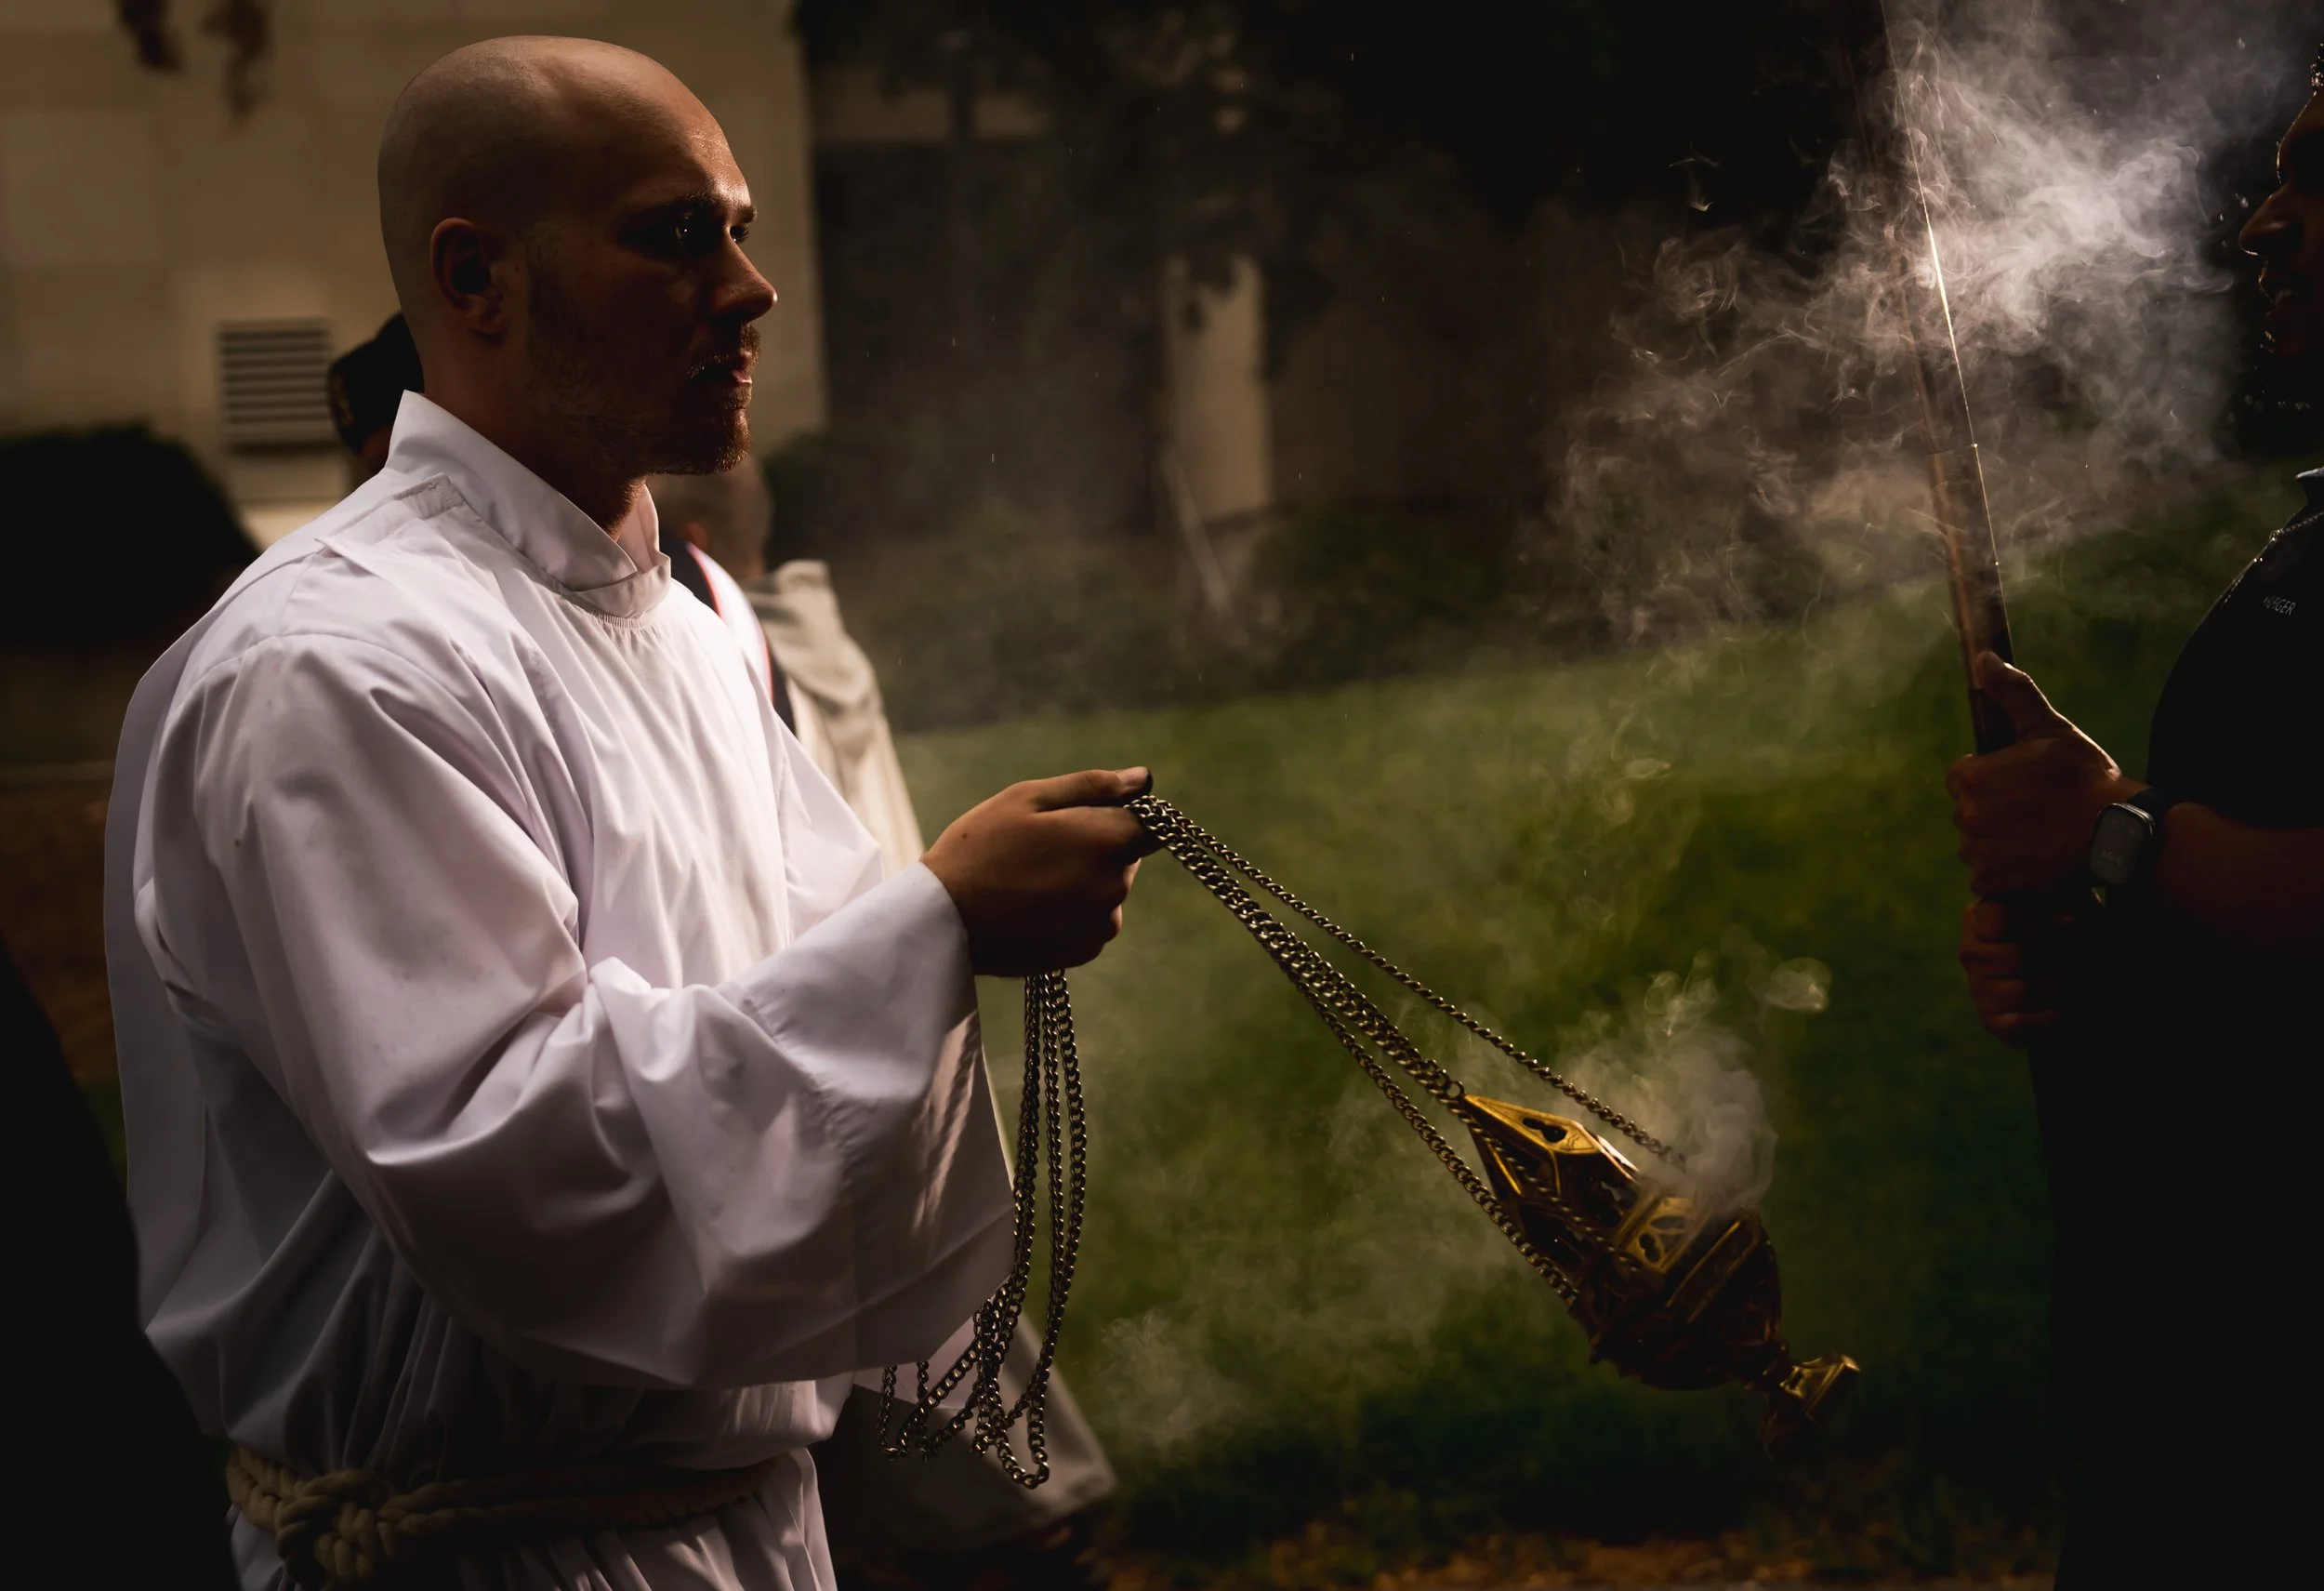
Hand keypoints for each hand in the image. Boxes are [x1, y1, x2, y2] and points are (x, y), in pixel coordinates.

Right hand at [924, 768, 1159, 975]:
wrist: (944, 919)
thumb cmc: (980, 847)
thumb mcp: (1028, 798)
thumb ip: (1093, 786)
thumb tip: (1143, 778)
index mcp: (1106, 841)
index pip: (1151, 825)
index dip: (1124, 817)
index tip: (1088, 817)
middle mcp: (1114, 887)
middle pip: (1125, 857)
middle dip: (1097, 846)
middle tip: (1041, 846)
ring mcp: (1101, 924)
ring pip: (1107, 889)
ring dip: (1084, 880)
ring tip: (1030, 879)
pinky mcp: (1084, 952)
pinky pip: (1092, 920)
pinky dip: (1072, 911)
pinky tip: (1032, 906)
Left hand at [1945, 653, 2138, 896]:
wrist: (2117, 834)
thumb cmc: (2085, 779)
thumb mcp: (2050, 730)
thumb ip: (2013, 694)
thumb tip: (1984, 659)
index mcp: (1973, 778)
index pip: (1963, 776)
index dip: (1992, 776)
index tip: (2022, 782)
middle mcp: (1967, 817)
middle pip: (1970, 811)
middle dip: (1996, 809)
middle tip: (2039, 809)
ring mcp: (1978, 853)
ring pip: (1978, 844)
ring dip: (2000, 841)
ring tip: (2041, 835)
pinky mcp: (1992, 883)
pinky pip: (1986, 877)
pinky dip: (2006, 872)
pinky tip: (2036, 860)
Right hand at [1957, 897, 2070, 1045]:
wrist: (2081, 979)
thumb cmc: (2071, 936)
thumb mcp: (2070, 907)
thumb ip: (2064, 903)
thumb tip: (2070, 918)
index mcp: (1981, 917)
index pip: (2002, 919)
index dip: (2041, 923)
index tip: (2071, 922)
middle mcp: (1971, 951)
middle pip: (2018, 957)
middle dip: (2058, 959)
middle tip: (2074, 958)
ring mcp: (1977, 987)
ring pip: (2024, 991)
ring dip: (2058, 989)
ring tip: (2069, 983)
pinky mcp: (1990, 1020)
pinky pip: (2020, 1024)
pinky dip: (2050, 1019)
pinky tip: (2059, 1009)